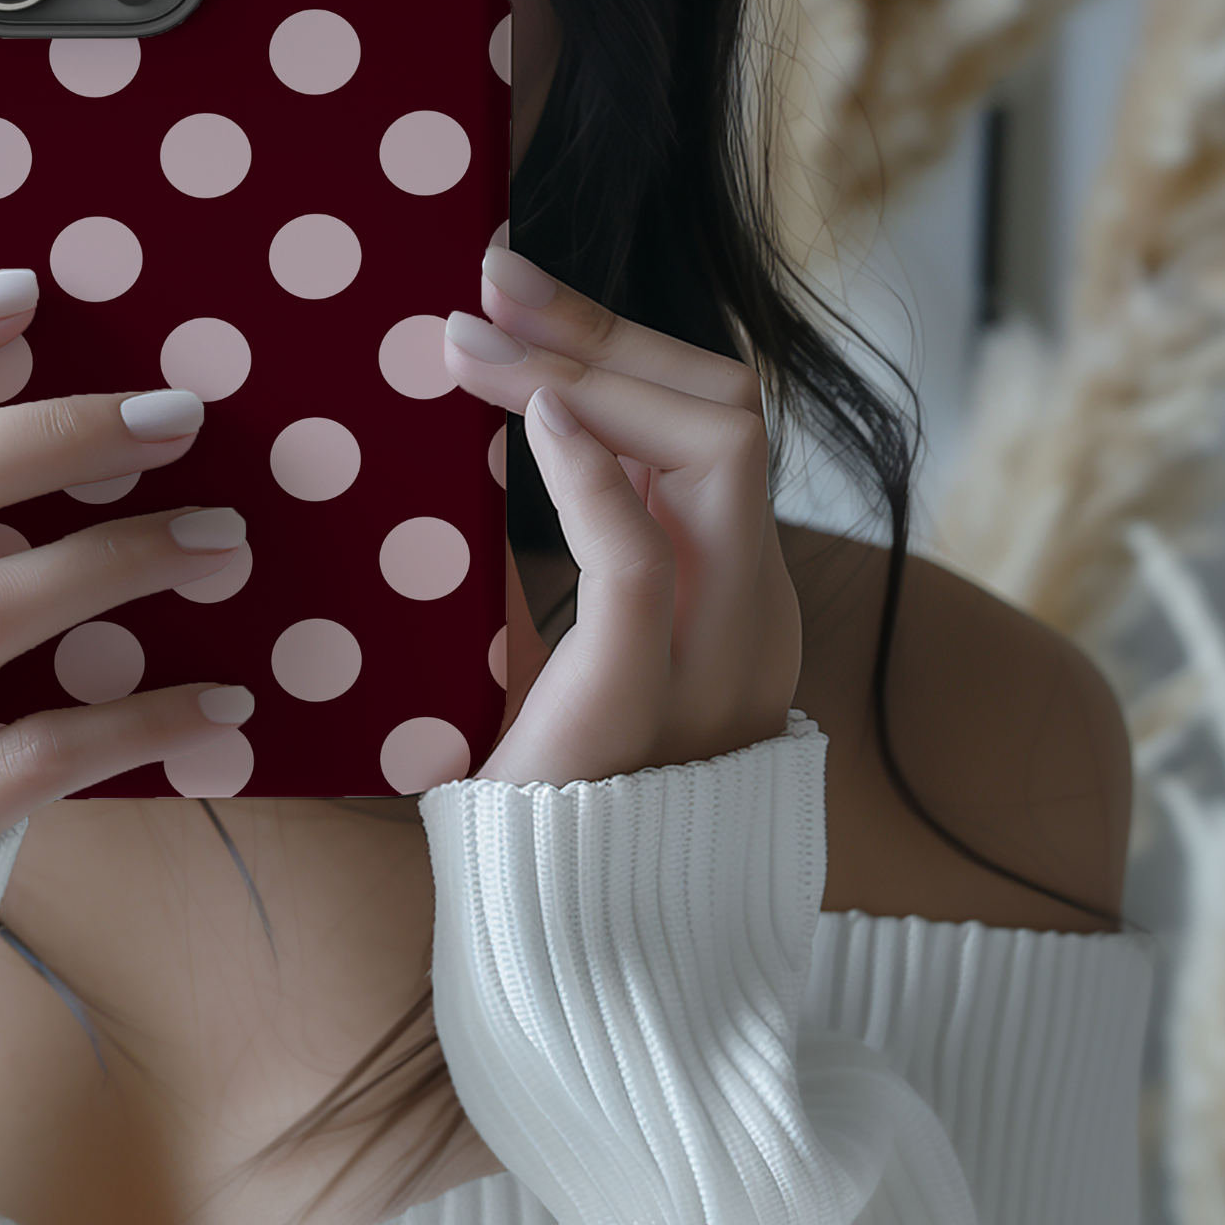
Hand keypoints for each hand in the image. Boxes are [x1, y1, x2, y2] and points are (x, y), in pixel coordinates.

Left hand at [443, 245, 801, 787]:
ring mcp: (717, 658)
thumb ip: (564, 536)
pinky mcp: (648, 705)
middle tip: (488, 286)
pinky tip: (534, 420)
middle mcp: (750, 614)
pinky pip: (645, 561)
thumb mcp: (555, 629)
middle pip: (724, 412)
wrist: (547, 938)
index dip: (620, 341)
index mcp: (732, 591)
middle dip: (604, 330)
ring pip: (713, 450)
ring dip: (586, 371)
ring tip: (473, 340)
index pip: (712, 422)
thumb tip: (514, 414)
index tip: (510, 291)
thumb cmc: (542, 776)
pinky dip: (593, 473)